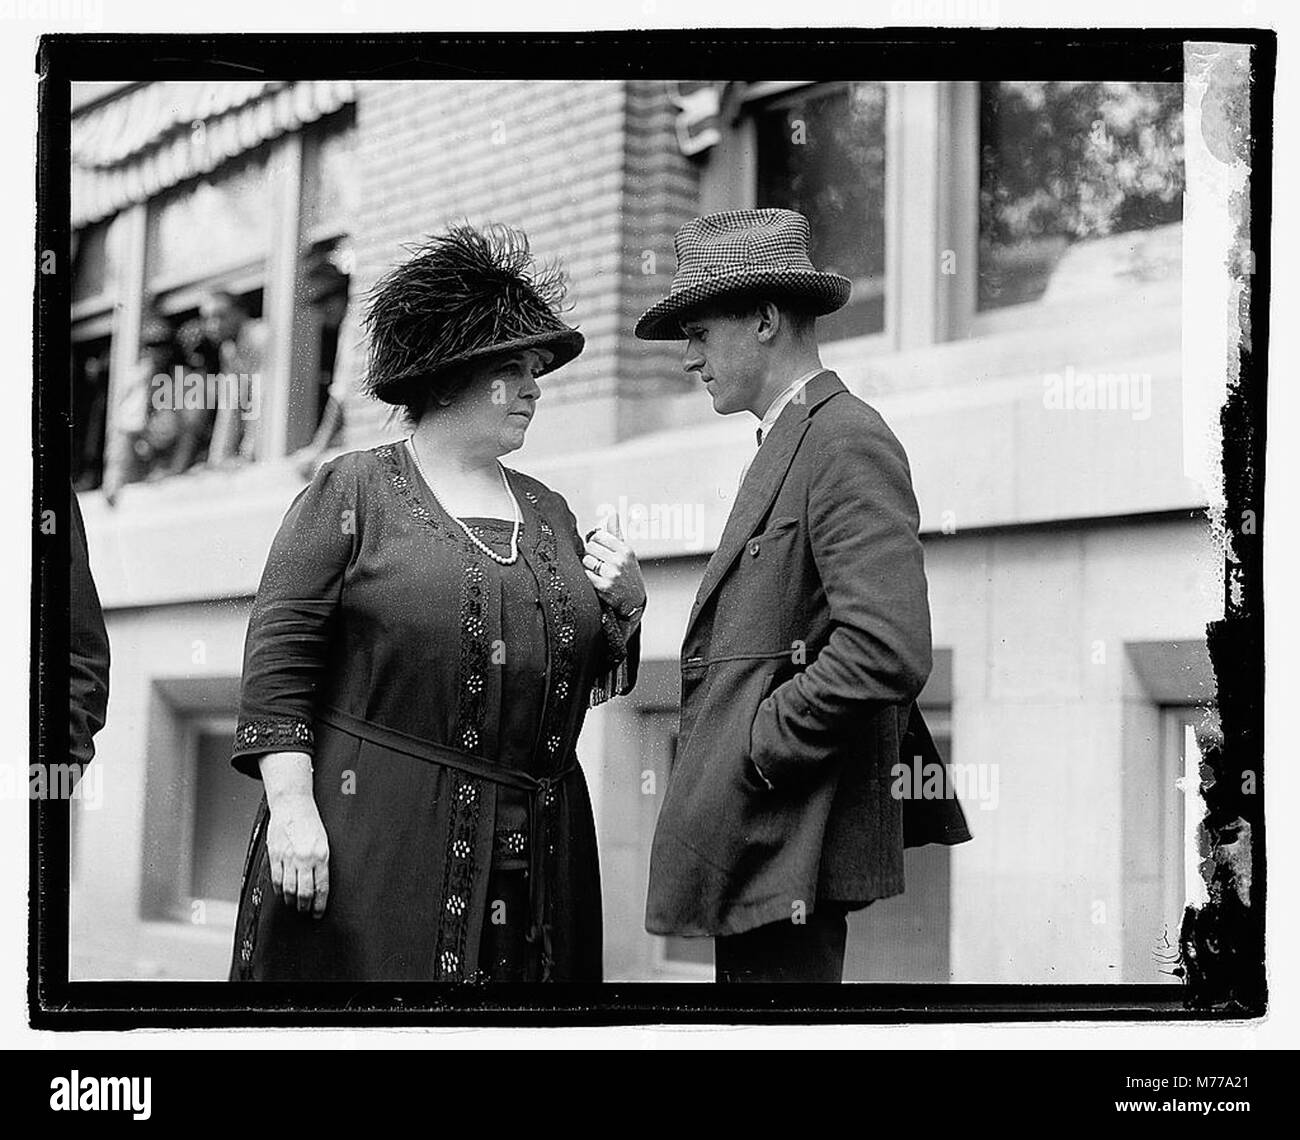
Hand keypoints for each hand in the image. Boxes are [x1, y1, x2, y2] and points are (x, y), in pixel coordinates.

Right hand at [265, 792, 330, 917]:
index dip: (319, 904)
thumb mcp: (324, 841)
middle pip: (304, 892)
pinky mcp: (275, 855)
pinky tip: (282, 893)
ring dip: (291, 901)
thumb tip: (319, 883)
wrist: (292, 804)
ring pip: (288, 889)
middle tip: (305, 911)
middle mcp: (305, 858)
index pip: (321, 887)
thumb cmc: (310, 821)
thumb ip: (321, 862)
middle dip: (305, 906)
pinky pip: (275, 879)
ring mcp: (288, 858)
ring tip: (294, 905)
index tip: (318, 913)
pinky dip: (278, 890)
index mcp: (321, 855)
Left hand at [582, 515, 645, 621]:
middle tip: (596, 559)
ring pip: (586, 561)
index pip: (599, 536)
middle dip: (590, 553)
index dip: (594, 540)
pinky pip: (585, 574)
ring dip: (588, 565)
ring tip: (596, 570)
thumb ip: (616, 533)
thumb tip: (612, 513)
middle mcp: (619, 561)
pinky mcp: (603, 586)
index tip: (597, 546)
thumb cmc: (629, 574)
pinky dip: (587, 576)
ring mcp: (611, 574)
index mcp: (625, 550)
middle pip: (590, 547)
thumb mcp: (626, 553)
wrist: (634, 600)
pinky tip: (595, 578)